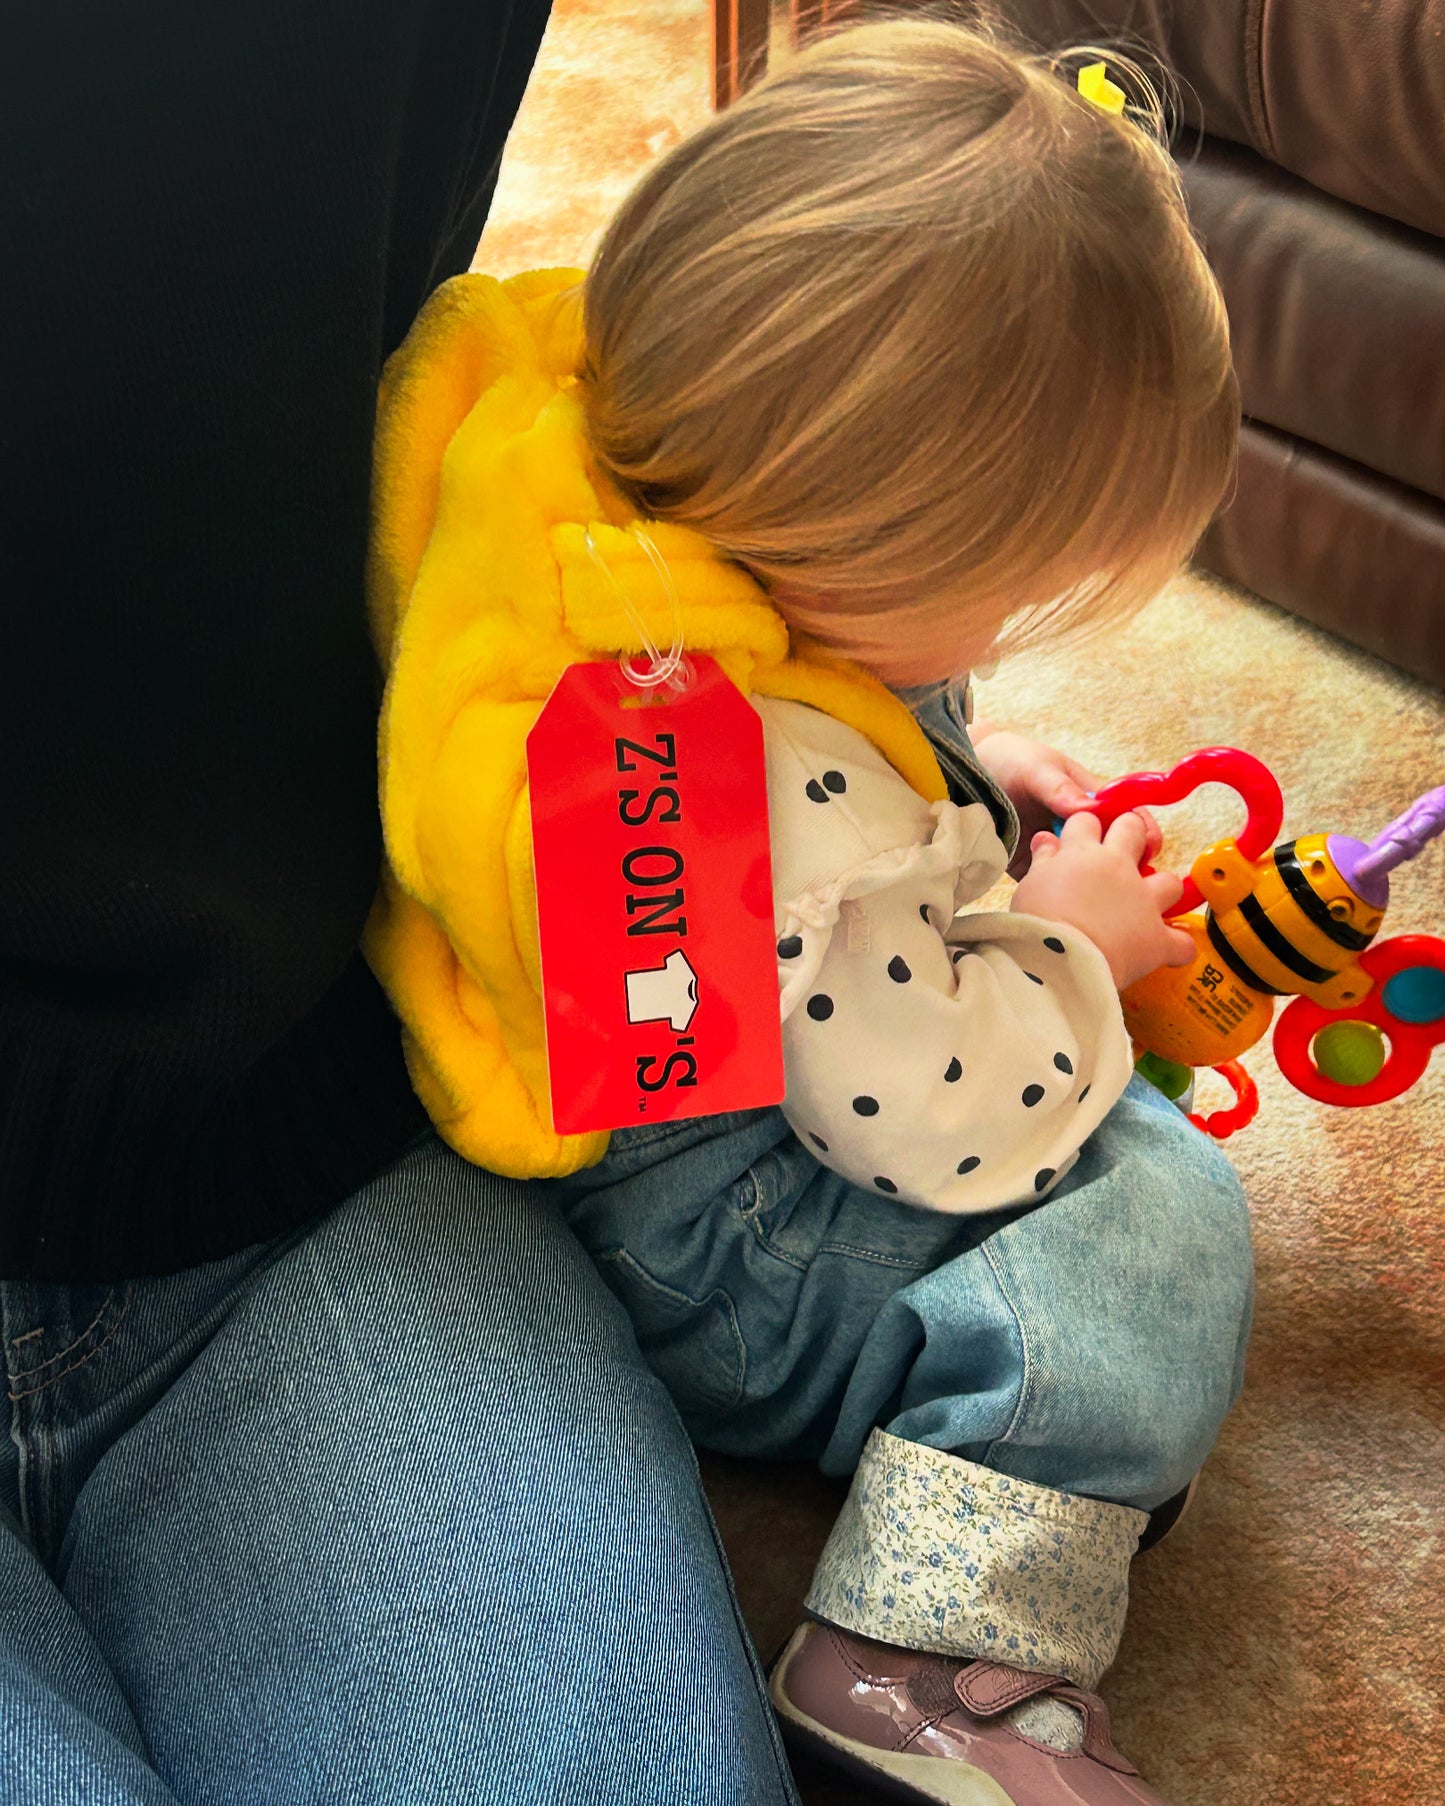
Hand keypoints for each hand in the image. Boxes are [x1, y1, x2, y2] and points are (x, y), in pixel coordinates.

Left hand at [972, 727, 1161, 879]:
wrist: (965, 778)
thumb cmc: (1011, 762)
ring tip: (1082, 898)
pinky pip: (1051, 890)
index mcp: (1093, 803)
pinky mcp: (1034, 872)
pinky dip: (1054, 898)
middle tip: (1115, 885)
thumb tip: (1087, 808)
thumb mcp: (1035, 768)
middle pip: (1115, 858)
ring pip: (1087, 880)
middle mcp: (1082, 832)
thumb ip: (1058, 788)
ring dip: (1089, 892)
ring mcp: (1060, 854)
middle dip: (1122, 875)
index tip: (1142, 851)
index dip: (1143, 837)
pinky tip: (1050, 902)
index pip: (1131, 821)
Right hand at [1009, 810, 1194, 991]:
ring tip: (1150, 904)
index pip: (1086, 821)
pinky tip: (1168, 951)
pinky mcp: (1157, 938)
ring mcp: (1143, 901)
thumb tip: (1045, 839)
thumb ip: (1043, 859)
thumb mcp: (1030, 884)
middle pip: (1134, 829)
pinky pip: (1181, 942)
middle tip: (1123, 851)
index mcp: (1083, 853)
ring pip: (1169, 881)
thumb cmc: (1036, 922)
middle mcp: (1119, 868)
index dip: (1084, 827)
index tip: (1080, 839)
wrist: (1057, 960)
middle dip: (1131, 833)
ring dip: (1162, 890)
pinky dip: (1176, 947)